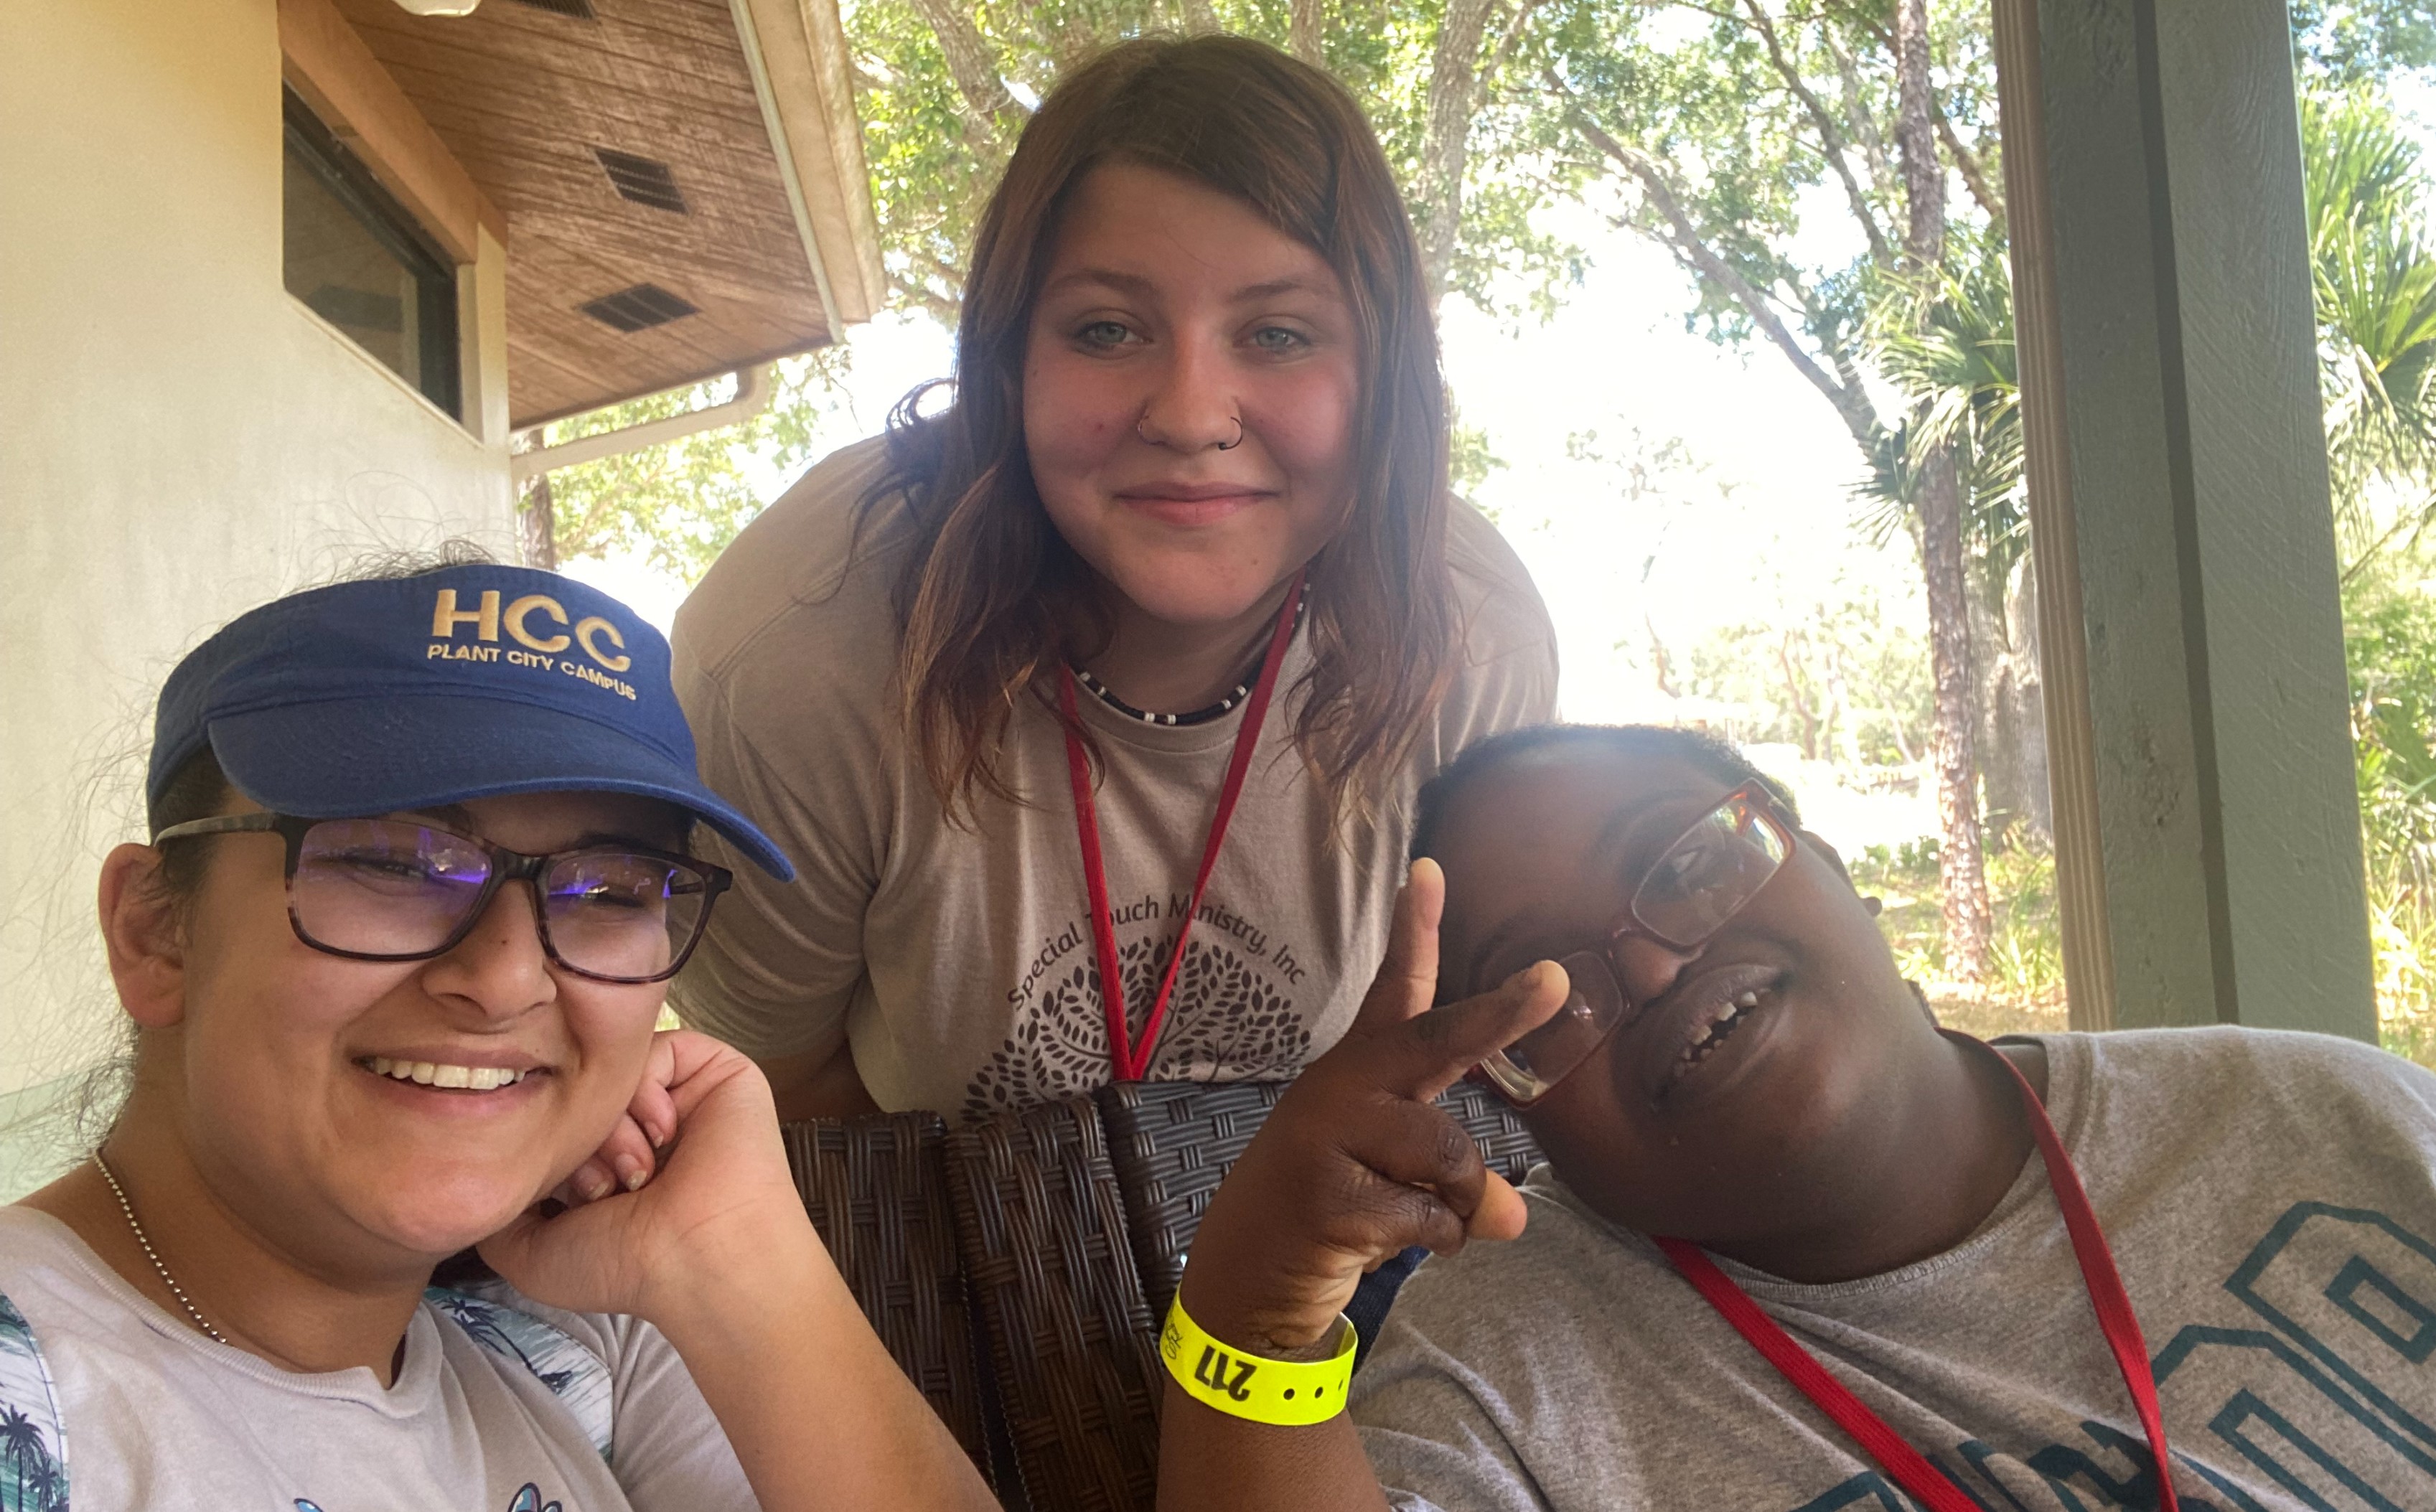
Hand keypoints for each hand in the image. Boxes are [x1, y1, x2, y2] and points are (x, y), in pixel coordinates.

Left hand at [480, 1030, 817, 1325]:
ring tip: (638, 1170)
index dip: (554, 1149)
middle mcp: (644, 1128)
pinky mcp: (718, 1073)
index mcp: (609, 1164)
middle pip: (585, 1091)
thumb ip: (498, 1212)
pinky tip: (663, 1134)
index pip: (558, 1121)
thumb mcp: (531, 1253)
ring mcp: (682, 1098)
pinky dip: (647, 1088)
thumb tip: (480, 1176)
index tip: (573, 1197)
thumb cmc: (623, 1265)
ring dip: (615, 1119)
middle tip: (603, 1186)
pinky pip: (662, 1048)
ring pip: (618, 1070)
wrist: (697, 1255)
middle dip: (584, 1135)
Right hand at [1178, 860, 1567, 1354]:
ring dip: (1459, 1202)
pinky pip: (1432, 1217)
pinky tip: (1379, 1243)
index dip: (1415, 929)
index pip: (1395, 991)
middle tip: (1555, 979)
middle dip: (1501, 1012)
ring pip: (1453, 1156)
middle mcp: (1344, 1087)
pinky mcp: (1329, 1196)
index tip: (1429, 868)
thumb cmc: (1337, 1209)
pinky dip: (1434, 1241)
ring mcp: (1330, 1137)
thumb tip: (1512, 1217)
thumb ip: (1462, 1182)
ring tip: (1416, 1219)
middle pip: (1435, 1041)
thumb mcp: (1401, 1183)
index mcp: (1361, 1069)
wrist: (1247, 1275)